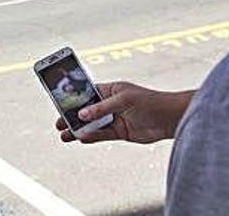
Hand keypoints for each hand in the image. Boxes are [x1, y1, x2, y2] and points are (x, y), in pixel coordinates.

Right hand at [55, 82, 195, 144]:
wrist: (170, 119)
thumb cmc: (150, 102)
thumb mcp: (124, 100)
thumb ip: (102, 108)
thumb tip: (82, 114)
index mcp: (111, 89)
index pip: (88, 92)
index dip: (74, 97)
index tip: (59, 102)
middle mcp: (111, 104)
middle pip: (87, 110)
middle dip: (72, 116)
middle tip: (58, 123)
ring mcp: (115, 118)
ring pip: (92, 124)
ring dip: (78, 129)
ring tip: (64, 135)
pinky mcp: (120, 132)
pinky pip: (102, 134)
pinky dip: (91, 137)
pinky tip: (81, 139)